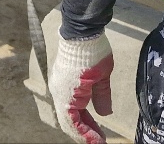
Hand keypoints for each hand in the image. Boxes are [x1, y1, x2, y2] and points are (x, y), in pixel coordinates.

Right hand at [44, 9, 113, 143]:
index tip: (100, 143)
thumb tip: (104, 114)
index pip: (75, 123)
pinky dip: (77, 111)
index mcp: (68, 95)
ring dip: (80, 122)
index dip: (87, 135)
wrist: (80, 30)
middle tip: (99, 140)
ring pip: (67, 112)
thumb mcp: (103, 77)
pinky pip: (67, 102)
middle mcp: (59, 92)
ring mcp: (59, 86)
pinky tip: (88, 114)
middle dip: (84, 132)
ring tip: (95, 130)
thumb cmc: (93, 52)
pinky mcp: (61, 79)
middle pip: (69, 120)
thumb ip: (103, 97)